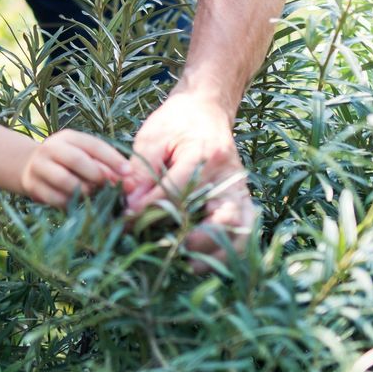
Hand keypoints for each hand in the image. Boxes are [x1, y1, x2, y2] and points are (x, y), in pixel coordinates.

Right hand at [20, 130, 128, 206]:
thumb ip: (106, 166)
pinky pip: (56, 198)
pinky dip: (72, 203)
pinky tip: (80, 203)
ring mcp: (39, 166)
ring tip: (94, 195)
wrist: (31, 167)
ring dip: (85, 191)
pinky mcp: (33, 186)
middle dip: (98, 175)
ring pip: (65, 180)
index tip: (129, 172)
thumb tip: (130, 182)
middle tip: (110, 187)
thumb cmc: (68, 163)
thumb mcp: (84, 156)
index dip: (113, 159)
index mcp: (68, 137)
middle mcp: (51, 148)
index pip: (93, 145)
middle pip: (76, 160)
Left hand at [125, 91, 257, 261]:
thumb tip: (131, 204)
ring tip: (191, 264)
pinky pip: (244, 230)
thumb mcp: (152, 137)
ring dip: (218, 250)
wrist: (206, 108)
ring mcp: (239, 189)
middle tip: (172, 248)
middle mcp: (228, 176)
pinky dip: (230, 248)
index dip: (150, 209)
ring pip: (240, 228)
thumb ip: (142, 171)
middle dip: (198, 238)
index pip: (176, 192)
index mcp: (204, 155)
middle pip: (222, 216)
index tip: (128, 219)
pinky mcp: (241, 199)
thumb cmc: (177, 122)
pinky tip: (207, 260)